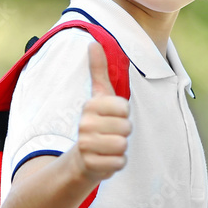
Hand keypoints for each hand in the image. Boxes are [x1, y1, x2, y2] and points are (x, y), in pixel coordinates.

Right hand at [74, 41, 130, 181]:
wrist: (81, 159)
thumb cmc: (96, 123)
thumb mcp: (99, 96)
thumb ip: (98, 70)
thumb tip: (93, 42)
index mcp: (89, 106)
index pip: (124, 107)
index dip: (124, 114)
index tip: (113, 116)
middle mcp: (84, 125)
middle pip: (126, 127)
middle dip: (123, 132)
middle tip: (110, 134)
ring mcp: (86, 146)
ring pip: (123, 145)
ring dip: (121, 148)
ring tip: (109, 146)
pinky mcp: (92, 165)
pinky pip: (120, 162)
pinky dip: (117, 163)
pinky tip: (107, 159)